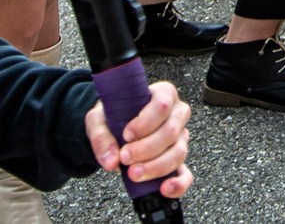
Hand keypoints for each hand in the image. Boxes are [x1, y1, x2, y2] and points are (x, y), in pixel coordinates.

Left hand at [84, 79, 191, 197]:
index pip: (162, 105)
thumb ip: (101, 137)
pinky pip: (185, 175)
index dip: (145, 122)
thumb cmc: (111, 117)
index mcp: (163, 95)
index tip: (126, 135)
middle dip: (147, 149)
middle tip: (125, 157)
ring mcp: (180, 138)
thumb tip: (111, 161)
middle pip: (171, 131)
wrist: (113, 129)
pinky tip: (163, 189)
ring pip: (178, 153)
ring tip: (134, 174)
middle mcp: (176, 115)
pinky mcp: (178, 161)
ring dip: (155, 167)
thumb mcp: (99, 120)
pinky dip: (177, 184)